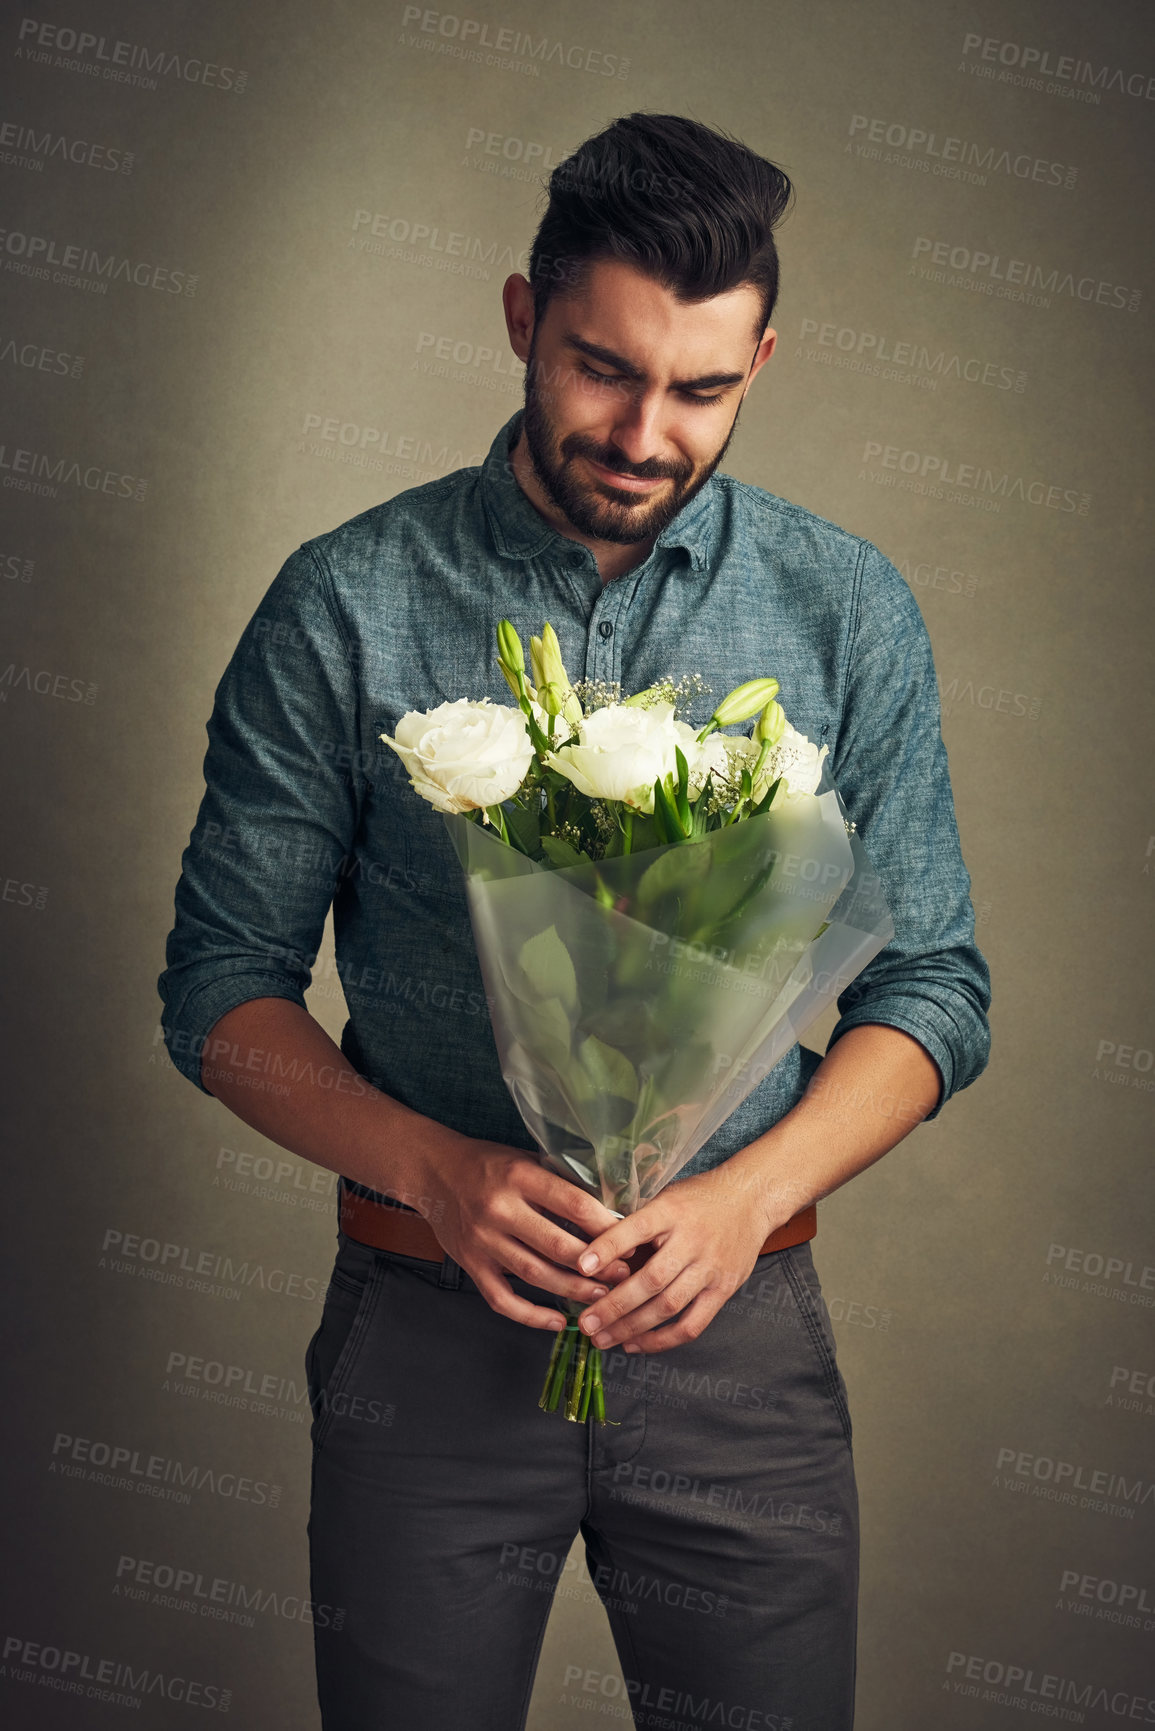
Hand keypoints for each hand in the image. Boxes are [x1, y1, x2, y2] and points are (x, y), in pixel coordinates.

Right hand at [416, 1131, 631, 1331]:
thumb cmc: (489, 1165)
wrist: (434, 1172)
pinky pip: (502, 1299)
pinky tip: (557, 1321)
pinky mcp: (470, 1264)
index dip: (607, 1227)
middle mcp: (500, 1209)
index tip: (630, 1240)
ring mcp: (482, 1240)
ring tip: (601, 1298)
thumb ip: (559, 1183)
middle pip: (557, 1246)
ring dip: (572, 1291)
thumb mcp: (525, 1160)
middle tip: (623, 1276)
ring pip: (535, 1275)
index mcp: (520, 1177)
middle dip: (596, 1266)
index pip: (574, 1205)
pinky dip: (531, 1316)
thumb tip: (610, 1210)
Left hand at [569, 1166, 784, 1354]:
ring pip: (668, 1306)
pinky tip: (636, 1344)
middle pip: (651, 1280)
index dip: (608, 1248)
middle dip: (614, 1306)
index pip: (636, 1228)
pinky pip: (692, 1324)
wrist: (751, 1198)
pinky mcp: (724, 1289)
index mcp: (671, 1211)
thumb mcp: (666, 1197)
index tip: (581, 1266)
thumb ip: (637, 1225)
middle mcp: (692, 1240)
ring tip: (603, 1339)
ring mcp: (710, 1267)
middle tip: (586, 1323)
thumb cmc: (698, 1198)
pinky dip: (662, 1340)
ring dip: (632, 1328)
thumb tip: (596, 1256)